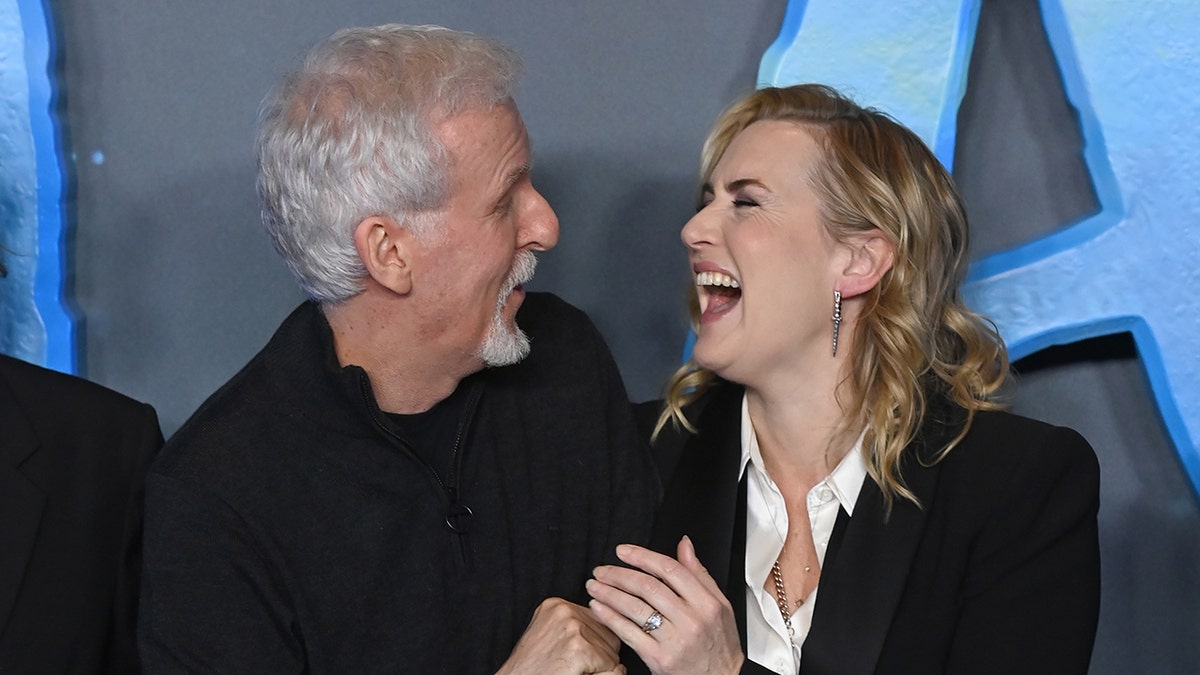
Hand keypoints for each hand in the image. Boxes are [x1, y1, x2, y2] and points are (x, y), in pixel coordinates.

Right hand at [496, 597, 624, 674]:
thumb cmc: (533, 670)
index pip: (599, 622)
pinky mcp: (578, 648)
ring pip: (612, 653)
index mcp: (556, 605)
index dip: (594, 646)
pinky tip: (575, 674)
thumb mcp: (552, 639)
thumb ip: (579, 629)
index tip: (573, 656)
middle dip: (600, 656)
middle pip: (609, 635)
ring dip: (599, 669)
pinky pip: (611, 667)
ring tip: (571, 670)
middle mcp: (564, 610)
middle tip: (571, 665)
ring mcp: (572, 627)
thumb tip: (616, 624)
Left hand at [587, 536, 743, 674]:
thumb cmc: (720, 644)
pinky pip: (629, 633)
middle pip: (648, 587)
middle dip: (619, 574)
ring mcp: (675, 641)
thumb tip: (684, 545)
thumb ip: (699, 573)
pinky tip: (598, 608)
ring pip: (635, 608)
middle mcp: (692, 620)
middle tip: (602, 570)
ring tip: (594, 586)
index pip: (670, 570)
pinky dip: (610, 618)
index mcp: (707, 603)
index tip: (624, 551)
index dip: (642, 556)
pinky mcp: (659, 659)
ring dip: (609, 594)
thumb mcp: (720, 605)